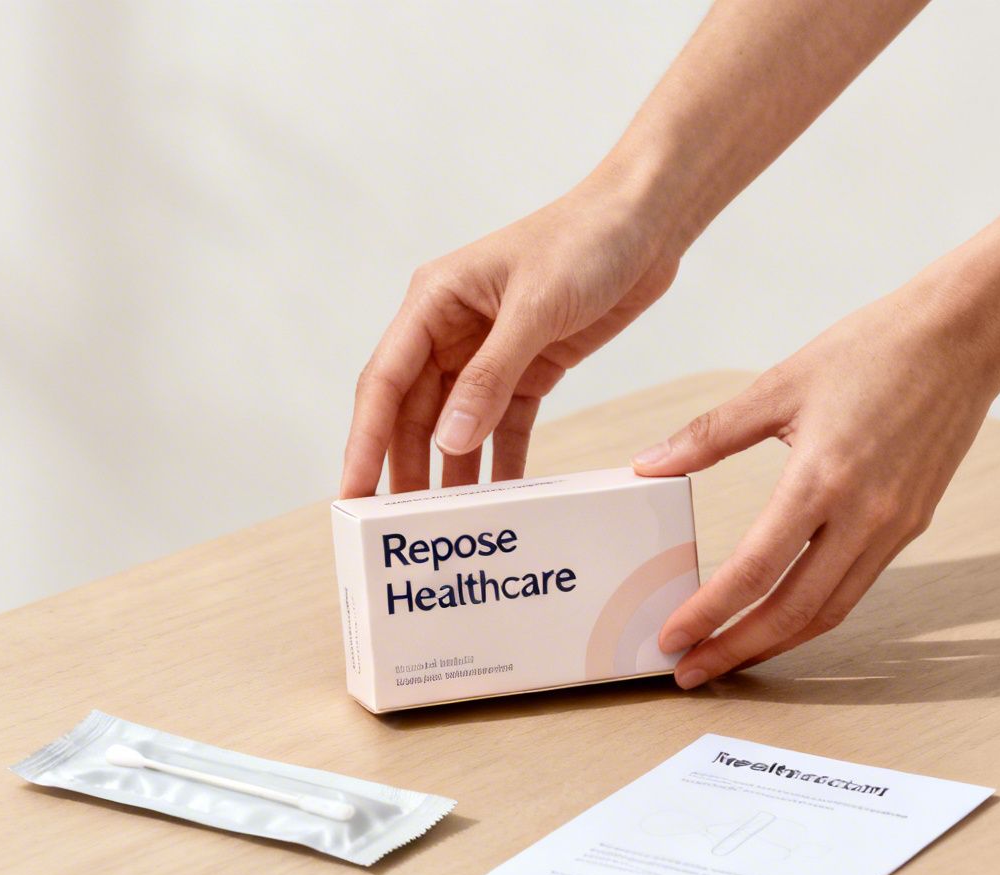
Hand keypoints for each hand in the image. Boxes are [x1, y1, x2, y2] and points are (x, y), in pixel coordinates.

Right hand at [340, 178, 685, 497]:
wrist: (647, 220)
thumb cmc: (586, 239)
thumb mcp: (536, 307)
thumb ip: (491, 375)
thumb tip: (449, 439)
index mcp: (432, 302)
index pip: (384, 381)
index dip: (364, 441)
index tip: (353, 493)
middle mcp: (450, 328)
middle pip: (414, 412)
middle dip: (404, 469)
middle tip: (398, 530)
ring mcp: (489, 350)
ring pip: (455, 424)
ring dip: (449, 472)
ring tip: (444, 527)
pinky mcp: (530, 367)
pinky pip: (503, 424)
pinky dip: (500, 461)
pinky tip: (500, 500)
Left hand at [632, 279, 999, 687]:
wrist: (964, 337)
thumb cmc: (875, 349)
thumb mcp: (780, 384)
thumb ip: (710, 434)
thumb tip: (651, 464)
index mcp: (822, 478)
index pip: (754, 570)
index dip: (709, 613)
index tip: (673, 639)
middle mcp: (863, 516)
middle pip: (792, 611)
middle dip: (737, 649)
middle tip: (691, 672)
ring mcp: (893, 527)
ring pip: (829, 611)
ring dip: (776, 642)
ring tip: (729, 655)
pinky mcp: (911, 525)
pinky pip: (856, 587)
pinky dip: (814, 613)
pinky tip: (782, 615)